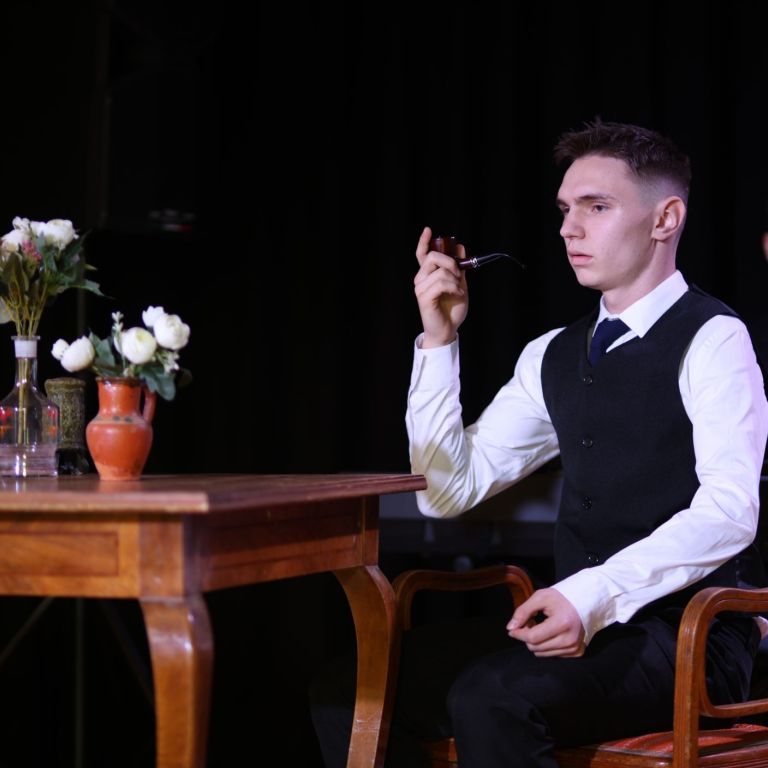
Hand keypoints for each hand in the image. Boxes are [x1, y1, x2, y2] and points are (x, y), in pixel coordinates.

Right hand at [414, 226, 468, 347]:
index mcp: (427, 275)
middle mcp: (420, 279)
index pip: (422, 254)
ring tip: (459, 290)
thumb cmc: (451, 309)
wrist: (448, 330)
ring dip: (455, 279)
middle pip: (432, 257)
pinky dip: (454, 287)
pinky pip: (441, 283)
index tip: (428, 230)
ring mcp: (420, 288)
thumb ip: (459, 267)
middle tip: (459, 273)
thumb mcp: (459, 284)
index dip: (424, 241)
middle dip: (450, 261)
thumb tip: (460, 248)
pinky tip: (457, 294)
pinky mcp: (424, 298)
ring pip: (440, 271)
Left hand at [506, 588, 585, 657]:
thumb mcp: (540, 598)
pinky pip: (552, 654)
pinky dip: (546, 645)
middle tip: (531, 622)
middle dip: (527, 636)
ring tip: (541, 627)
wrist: (585, 602)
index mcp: (562, 624)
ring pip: (542, 654)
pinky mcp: (577, 653)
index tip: (512, 628)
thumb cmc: (561, 598)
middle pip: (535, 647)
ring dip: (536, 642)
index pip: (532, 637)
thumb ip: (523, 611)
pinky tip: (550, 633)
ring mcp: (574, 648)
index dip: (518, 633)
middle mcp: (570, 640)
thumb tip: (510, 628)